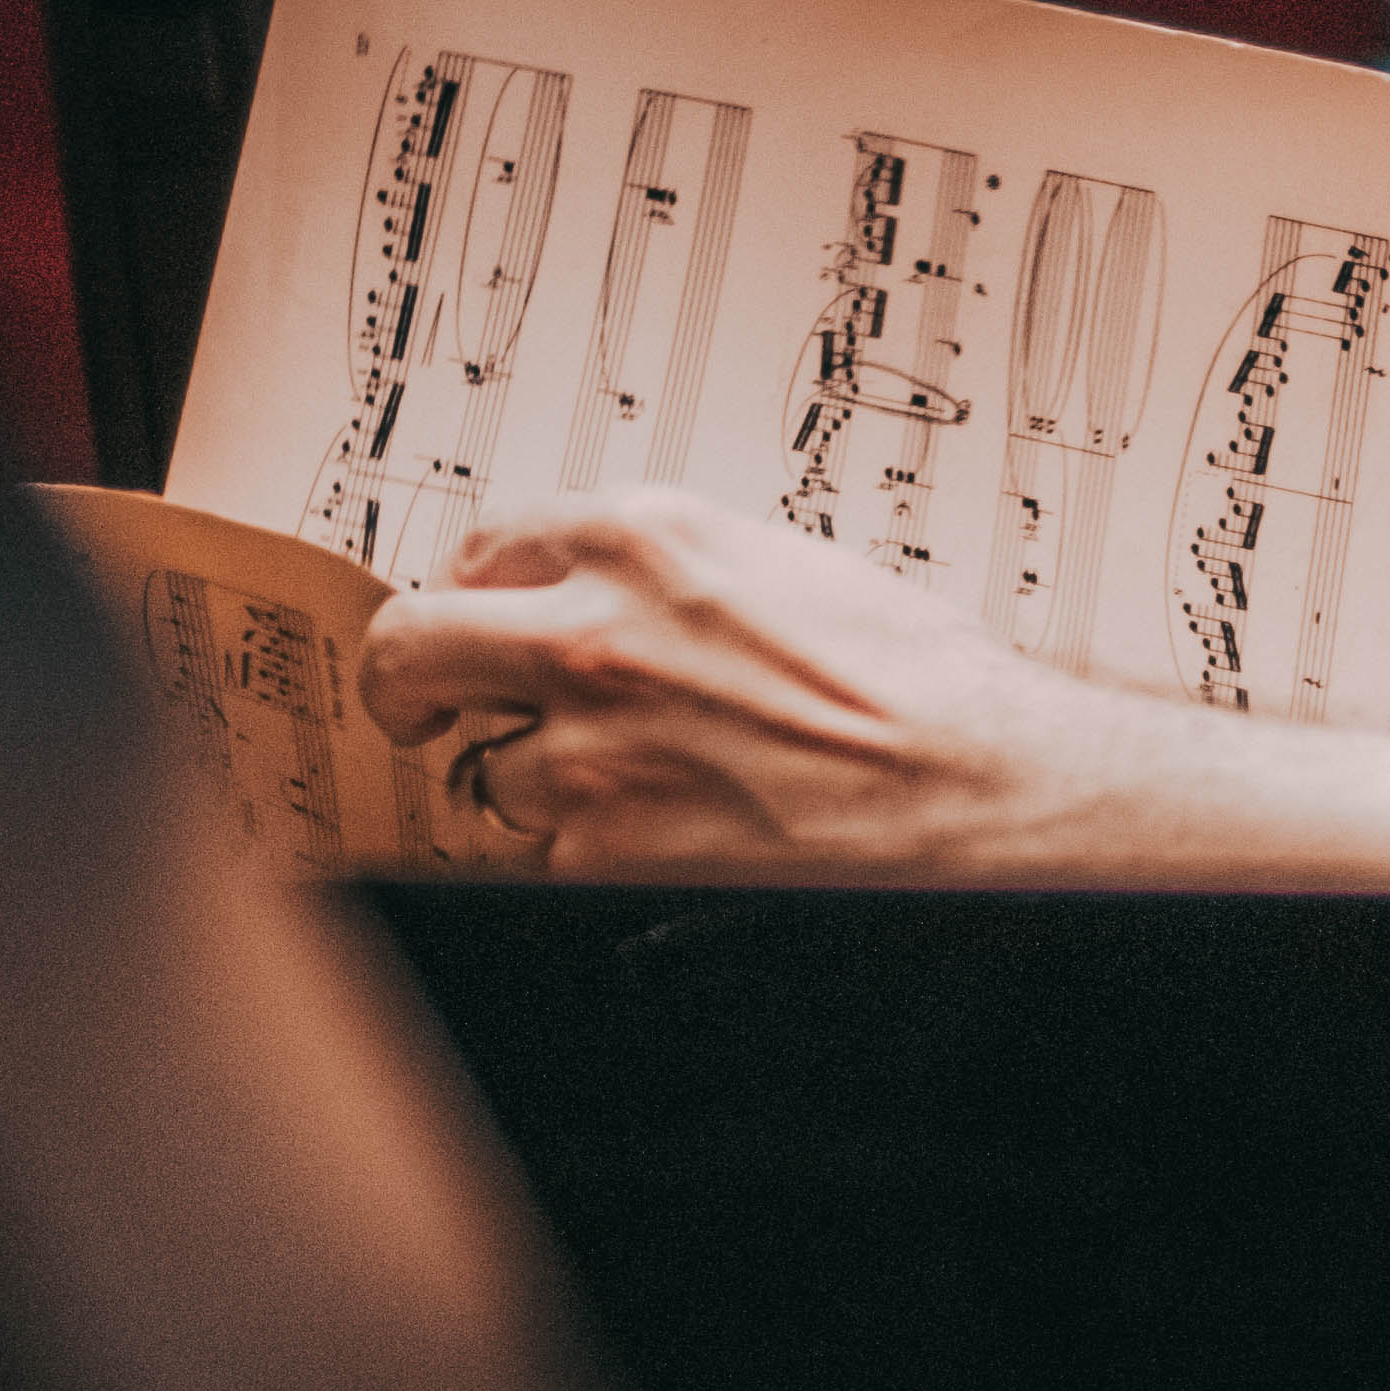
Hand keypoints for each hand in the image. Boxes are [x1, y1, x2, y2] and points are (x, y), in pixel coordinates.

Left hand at [358, 486, 1122, 873]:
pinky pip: (547, 852)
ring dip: (538, 781)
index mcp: (645, 538)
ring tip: (642, 786)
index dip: (476, 590)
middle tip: (419, 702)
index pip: (483, 545)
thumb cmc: (920, 681)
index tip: (474, 617)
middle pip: (414, 644)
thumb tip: (583, 597)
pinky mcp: (603, 849)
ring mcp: (588, 746)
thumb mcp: (782, 565)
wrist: (981, 784)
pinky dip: (592, 852)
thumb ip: (663, 572)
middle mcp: (596, 632)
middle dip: (408, 678)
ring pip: (486, 767)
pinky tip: (675, 835)